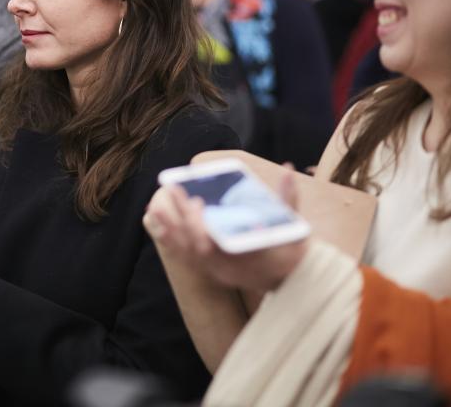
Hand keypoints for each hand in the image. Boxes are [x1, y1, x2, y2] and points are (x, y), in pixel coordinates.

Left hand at [143, 171, 307, 292]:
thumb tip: (288, 168)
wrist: (290, 284)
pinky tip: (157, 222)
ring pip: (187, 252)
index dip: (204, 225)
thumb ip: (289, 199)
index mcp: (250, 258)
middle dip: (183, 219)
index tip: (197, 202)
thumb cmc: (290, 252)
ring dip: (170, 229)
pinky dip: (170, 239)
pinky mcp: (211, 271)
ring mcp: (218, 272)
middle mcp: (230, 268)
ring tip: (155, 205)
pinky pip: (185, 257)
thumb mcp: (295, 227)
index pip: (220, 244)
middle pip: (198, 245)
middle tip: (173, 192)